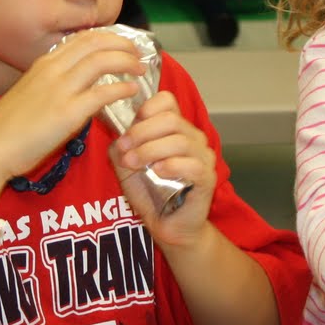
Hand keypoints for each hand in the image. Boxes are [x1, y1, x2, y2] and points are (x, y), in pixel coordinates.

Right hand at [0, 28, 143, 184]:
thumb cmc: (5, 129)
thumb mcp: (28, 94)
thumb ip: (50, 85)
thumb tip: (71, 88)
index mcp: (42, 64)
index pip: (81, 39)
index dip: (107, 37)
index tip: (121, 43)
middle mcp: (52, 70)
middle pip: (95, 43)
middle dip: (122, 43)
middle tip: (137, 52)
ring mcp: (60, 90)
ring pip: (102, 62)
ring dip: (126, 62)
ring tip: (140, 69)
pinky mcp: (67, 113)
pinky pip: (103, 93)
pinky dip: (122, 89)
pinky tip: (132, 91)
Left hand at [109, 90, 216, 247]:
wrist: (166, 223)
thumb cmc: (150, 191)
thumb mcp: (127, 163)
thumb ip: (121, 144)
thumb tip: (117, 133)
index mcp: (176, 128)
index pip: (167, 101)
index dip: (147, 108)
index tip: (129, 126)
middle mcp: (193, 138)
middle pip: (171, 119)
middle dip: (141, 132)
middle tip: (124, 148)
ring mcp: (203, 157)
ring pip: (180, 141)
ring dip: (150, 150)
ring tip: (133, 162)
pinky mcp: (207, 178)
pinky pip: (192, 165)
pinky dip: (171, 166)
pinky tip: (157, 172)